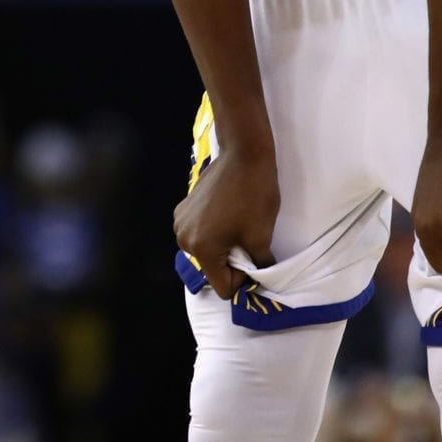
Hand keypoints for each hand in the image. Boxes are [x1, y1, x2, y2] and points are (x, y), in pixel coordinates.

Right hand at [173, 141, 277, 299]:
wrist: (243, 154)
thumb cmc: (254, 196)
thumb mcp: (261, 236)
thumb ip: (259, 264)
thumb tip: (260, 275)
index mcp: (201, 248)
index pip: (222, 287)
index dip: (243, 279)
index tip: (254, 258)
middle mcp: (183, 238)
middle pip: (211, 269)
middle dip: (231, 262)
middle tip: (247, 239)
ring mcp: (180, 221)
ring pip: (205, 250)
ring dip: (222, 246)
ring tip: (237, 224)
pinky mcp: (183, 207)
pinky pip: (199, 233)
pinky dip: (213, 231)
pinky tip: (227, 213)